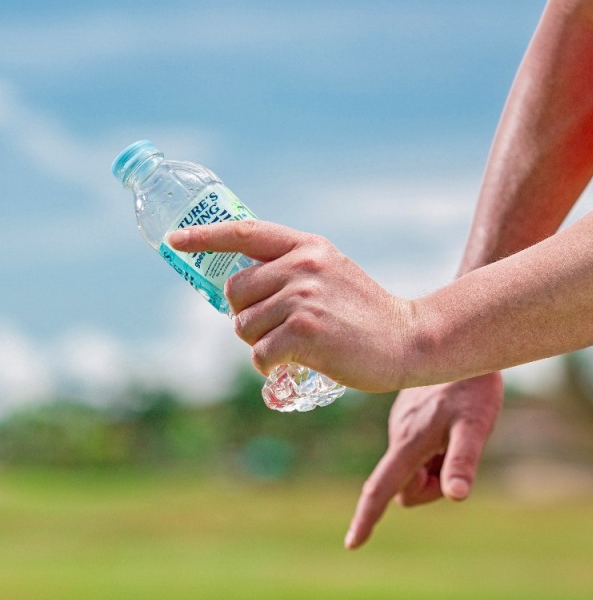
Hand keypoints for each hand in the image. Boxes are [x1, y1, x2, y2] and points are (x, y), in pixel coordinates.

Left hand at [167, 220, 420, 392]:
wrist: (409, 339)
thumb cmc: (365, 314)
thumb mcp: (332, 274)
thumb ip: (292, 270)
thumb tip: (240, 286)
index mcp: (307, 247)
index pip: (244, 233)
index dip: (204, 237)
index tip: (175, 241)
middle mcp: (303, 266)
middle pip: (235, 291)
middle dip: (244, 316)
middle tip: (275, 330)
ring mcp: (303, 298)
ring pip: (244, 327)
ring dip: (259, 345)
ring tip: (293, 348)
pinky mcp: (305, 333)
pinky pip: (260, 354)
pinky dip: (269, 366)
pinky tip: (292, 365)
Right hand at [344, 372, 503, 549]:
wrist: (465, 345)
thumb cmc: (474, 386)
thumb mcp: (476, 425)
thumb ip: (462, 460)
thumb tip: (454, 496)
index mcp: (409, 443)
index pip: (382, 489)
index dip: (367, 518)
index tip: (352, 544)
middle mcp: (399, 435)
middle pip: (406, 487)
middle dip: (429, 485)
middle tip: (457, 455)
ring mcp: (401, 425)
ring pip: (414, 467)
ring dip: (434, 465)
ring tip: (458, 432)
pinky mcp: (408, 415)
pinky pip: (417, 449)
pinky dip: (434, 449)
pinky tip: (452, 421)